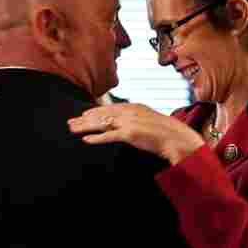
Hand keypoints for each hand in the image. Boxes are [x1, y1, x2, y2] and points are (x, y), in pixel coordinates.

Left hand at [68, 103, 204, 164]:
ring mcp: (129, 122)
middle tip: (70, 123)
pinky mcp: (130, 134)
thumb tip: (127, 125)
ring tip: (72, 130)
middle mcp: (129, 112)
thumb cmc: (166, 132)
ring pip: (102, 123)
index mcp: (134, 107)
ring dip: (85, 127)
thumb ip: (137, 120)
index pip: (110, 108)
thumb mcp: (150, 120)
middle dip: (84, 119)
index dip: (94, 112)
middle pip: (102, 114)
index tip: (83, 115)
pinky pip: (109, 136)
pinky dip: (97, 138)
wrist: (178, 137)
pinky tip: (86, 140)